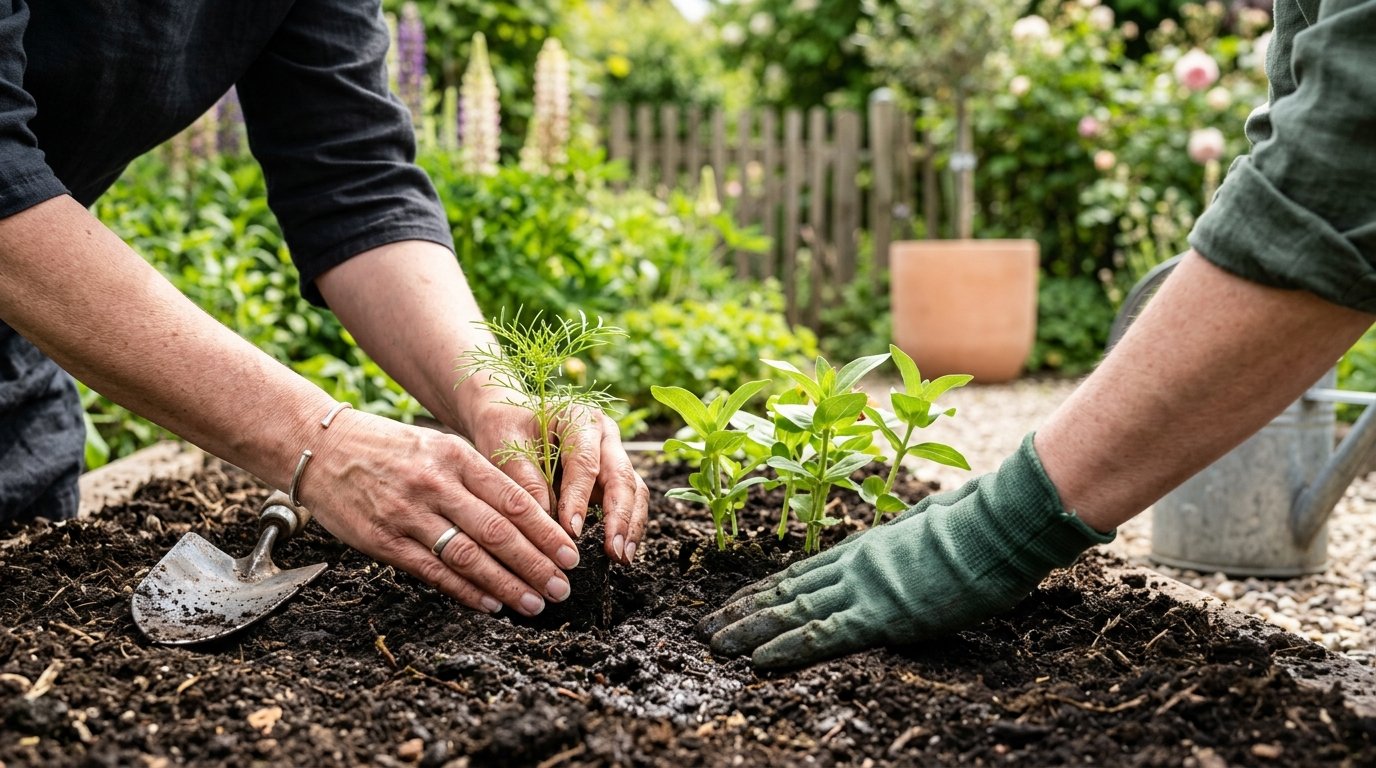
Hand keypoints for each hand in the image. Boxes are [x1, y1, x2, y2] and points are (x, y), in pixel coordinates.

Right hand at [296, 408, 582, 616]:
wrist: (321, 449)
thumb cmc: (388, 448)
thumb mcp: (438, 446)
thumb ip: (477, 478)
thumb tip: (526, 516)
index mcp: (456, 457)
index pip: (513, 499)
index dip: (546, 532)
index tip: (571, 554)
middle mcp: (436, 485)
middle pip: (498, 532)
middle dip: (536, 564)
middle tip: (562, 587)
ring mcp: (408, 515)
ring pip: (469, 556)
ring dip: (507, 584)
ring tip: (534, 603)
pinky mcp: (384, 541)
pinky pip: (433, 571)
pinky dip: (466, 591)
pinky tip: (490, 604)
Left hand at [465, 391, 648, 564]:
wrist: (507, 421)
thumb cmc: (505, 431)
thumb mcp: (507, 450)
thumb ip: (527, 482)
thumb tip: (549, 524)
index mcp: (580, 418)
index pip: (585, 462)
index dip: (580, 498)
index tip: (571, 531)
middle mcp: (604, 435)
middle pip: (621, 476)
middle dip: (620, 517)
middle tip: (613, 552)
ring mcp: (612, 455)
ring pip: (633, 489)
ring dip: (630, 525)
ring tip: (621, 558)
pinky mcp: (611, 476)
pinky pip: (628, 500)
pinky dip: (626, 526)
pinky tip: (619, 552)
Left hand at [698, 434, 1114, 668]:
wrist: (995, 526)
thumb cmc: (977, 524)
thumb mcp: (931, 526)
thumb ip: (907, 538)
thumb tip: (910, 537)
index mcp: (866, 548)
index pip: (803, 573)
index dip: (765, 590)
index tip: (737, 602)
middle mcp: (853, 566)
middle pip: (786, 591)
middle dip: (743, 611)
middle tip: (706, 628)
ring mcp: (862, 589)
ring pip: (791, 611)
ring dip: (750, 630)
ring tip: (714, 644)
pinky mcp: (879, 615)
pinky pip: (822, 634)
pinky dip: (786, 647)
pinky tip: (757, 660)